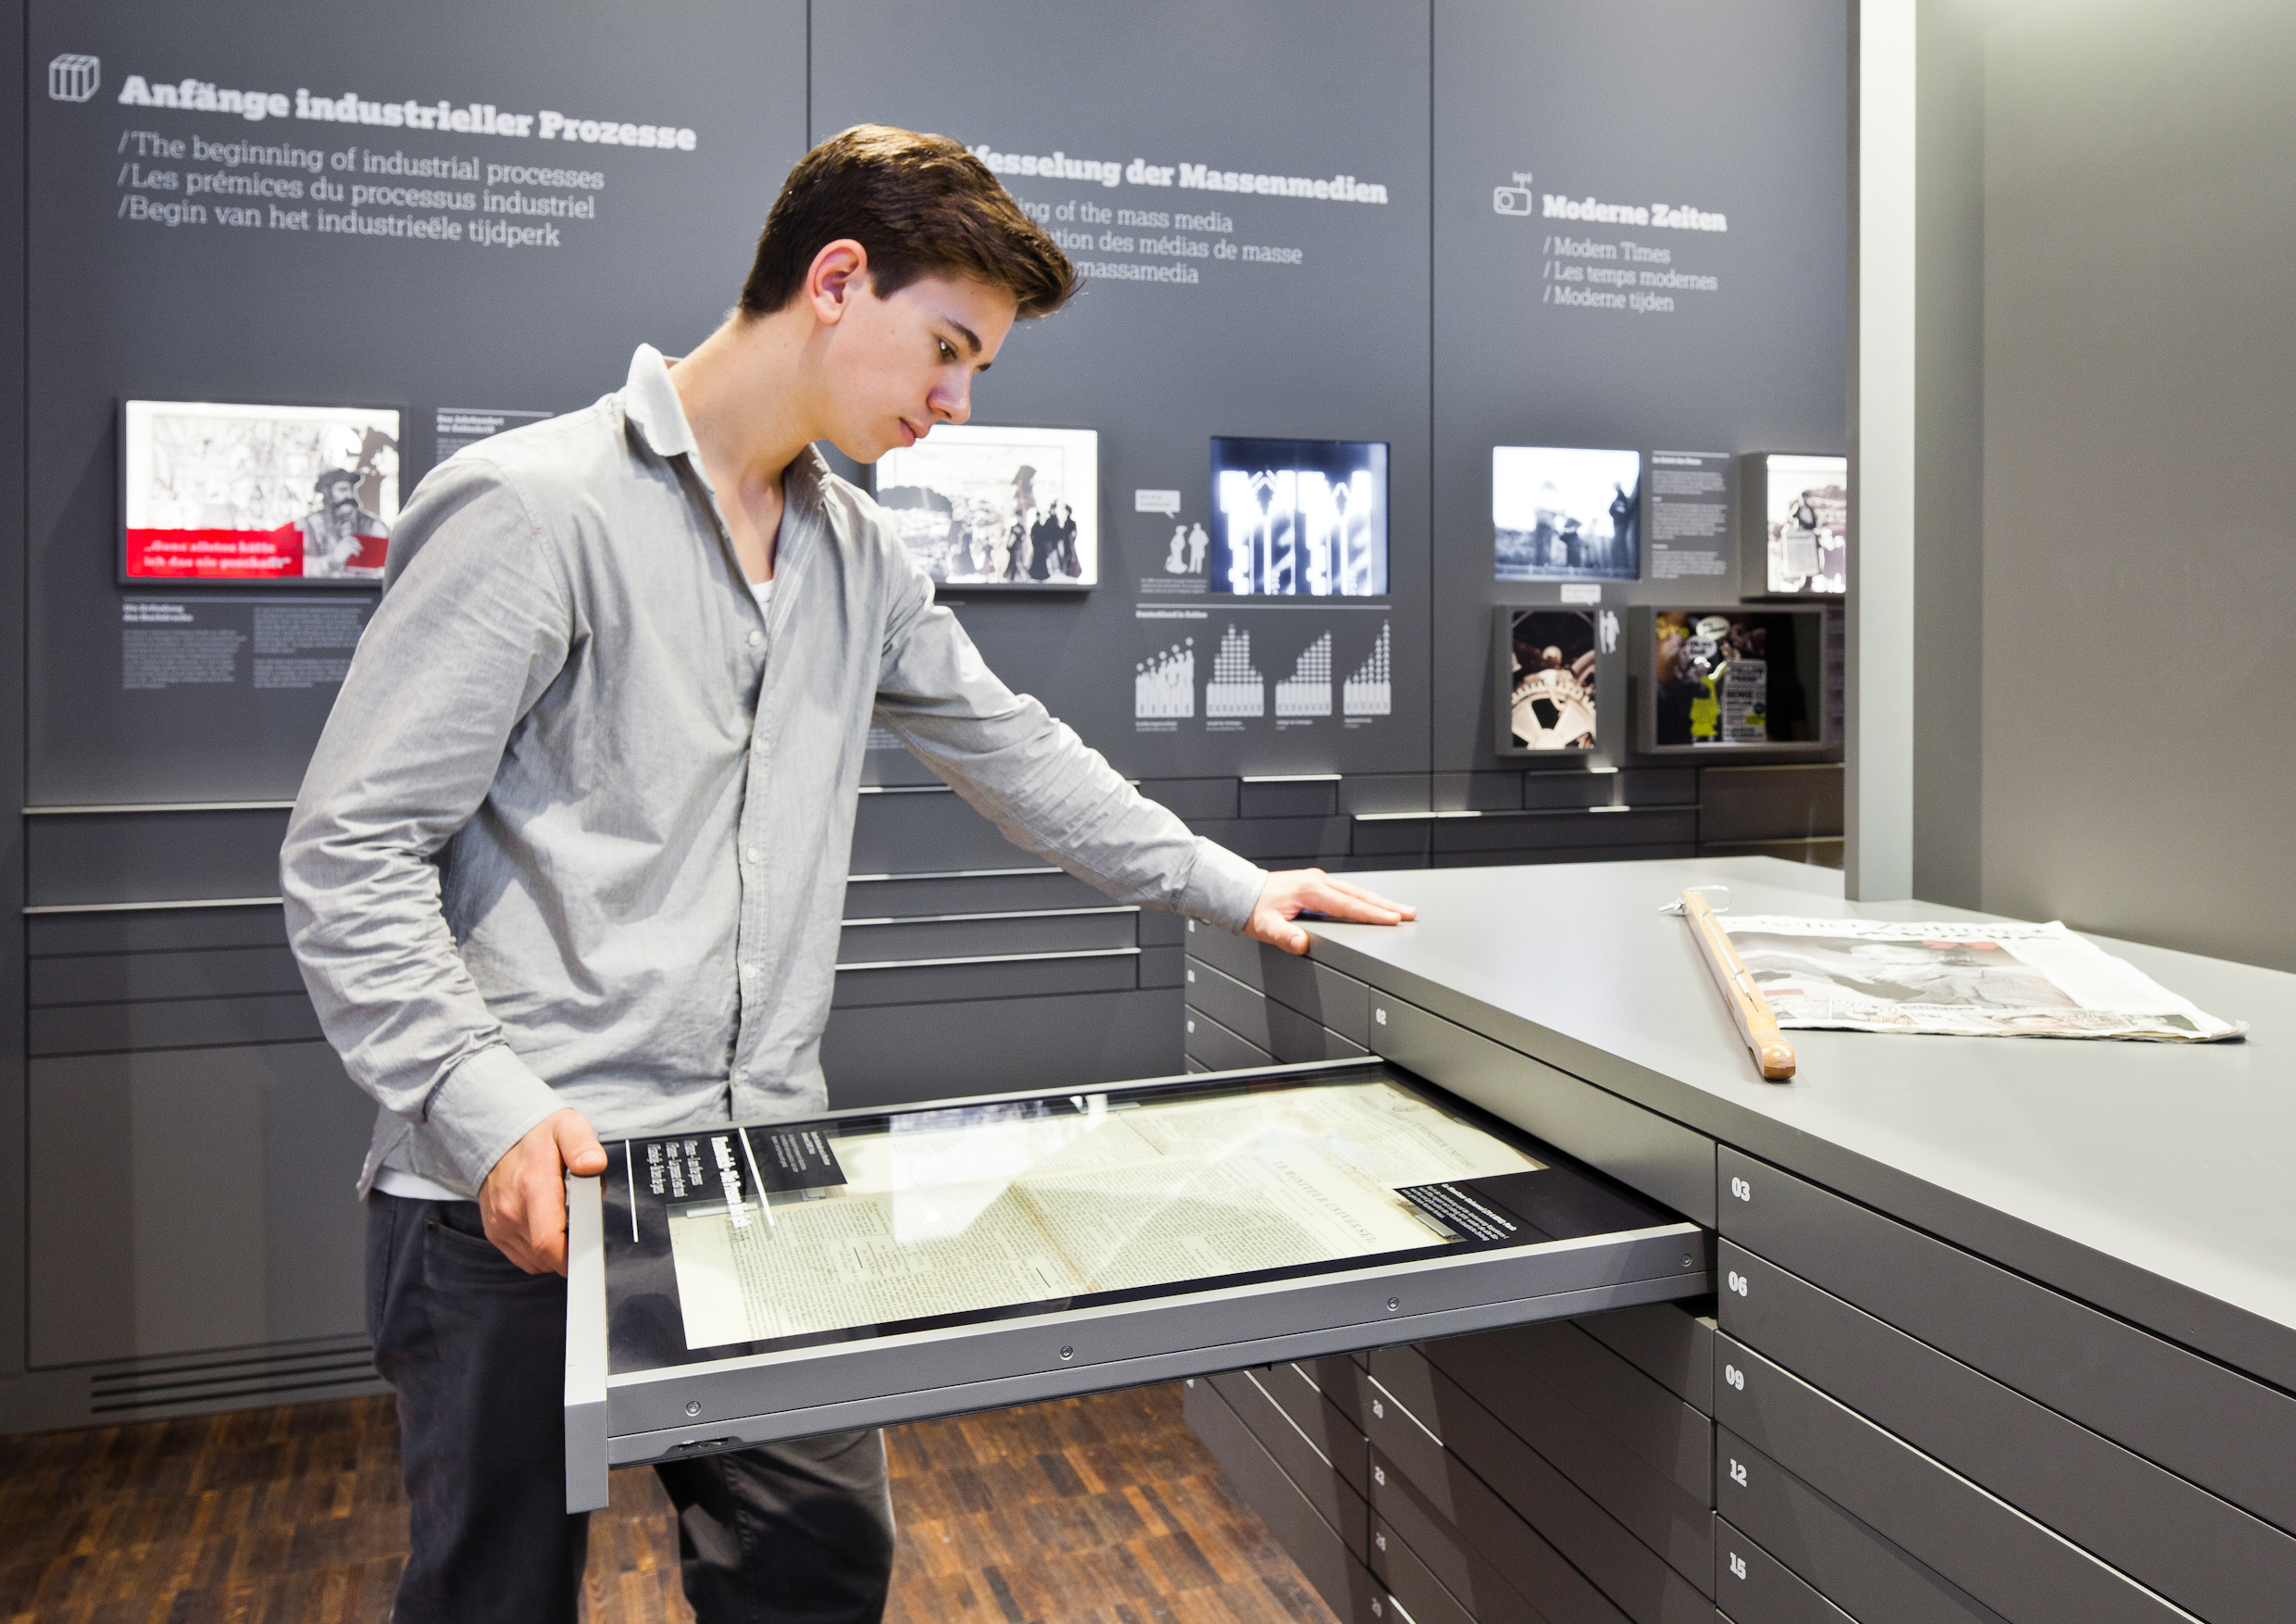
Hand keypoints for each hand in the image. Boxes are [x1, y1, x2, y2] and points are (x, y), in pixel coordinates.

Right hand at [478, 1108, 608, 1274]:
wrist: (498, 1134)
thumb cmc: (539, 1134)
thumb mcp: (568, 1127)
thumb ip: (582, 1145)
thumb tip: (594, 1165)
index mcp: (533, 1187)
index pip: (549, 1242)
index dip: (573, 1258)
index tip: (592, 1254)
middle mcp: (511, 1210)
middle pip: (546, 1256)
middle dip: (572, 1252)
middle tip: (585, 1230)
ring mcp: (500, 1223)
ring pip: (536, 1261)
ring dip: (556, 1252)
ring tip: (565, 1222)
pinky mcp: (495, 1231)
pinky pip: (523, 1258)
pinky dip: (540, 1253)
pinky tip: (549, 1229)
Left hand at [1246, 869, 1416, 955]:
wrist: (1243, 893)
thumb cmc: (1254, 910)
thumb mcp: (1265, 927)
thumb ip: (1282, 937)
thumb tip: (1300, 943)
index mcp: (1309, 890)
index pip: (1348, 904)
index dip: (1372, 913)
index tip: (1392, 919)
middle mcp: (1317, 882)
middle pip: (1359, 895)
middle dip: (1386, 905)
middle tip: (1410, 913)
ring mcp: (1318, 882)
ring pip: (1355, 891)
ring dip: (1378, 901)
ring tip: (1401, 910)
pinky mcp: (1317, 885)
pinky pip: (1347, 892)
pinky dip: (1364, 899)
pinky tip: (1375, 905)